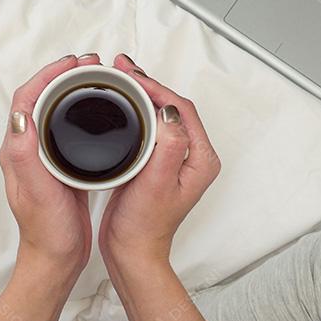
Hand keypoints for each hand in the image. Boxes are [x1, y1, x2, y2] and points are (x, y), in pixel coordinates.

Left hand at [0, 54, 98, 280]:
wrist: (56, 261)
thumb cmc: (46, 231)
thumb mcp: (37, 192)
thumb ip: (26, 155)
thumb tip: (20, 115)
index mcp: (17, 151)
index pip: (26, 99)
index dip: (47, 75)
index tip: (72, 63)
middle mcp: (27, 150)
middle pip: (40, 99)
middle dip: (61, 76)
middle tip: (89, 64)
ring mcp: (43, 159)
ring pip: (54, 112)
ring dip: (71, 91)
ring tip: (96, 79)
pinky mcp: (60, 168)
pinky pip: (67, 129)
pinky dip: (80, 112)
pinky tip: (100, 113)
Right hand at [99, 54, 220, 271]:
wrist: (131, 252)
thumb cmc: (145, 226)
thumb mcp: (156, 183)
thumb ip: (166, 145)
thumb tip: (167, 111)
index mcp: (200, 159)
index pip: (181, 109)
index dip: (157, 88)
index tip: (132, 77)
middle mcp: (192, 157)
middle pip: (172, 107)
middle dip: (148, 85)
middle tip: (122, 68)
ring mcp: (175, 160)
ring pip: (160, 115)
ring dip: (141, 95)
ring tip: (119, 79)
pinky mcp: (158, 163)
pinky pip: (149, 128)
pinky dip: (135, 112)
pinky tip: (119, 106)